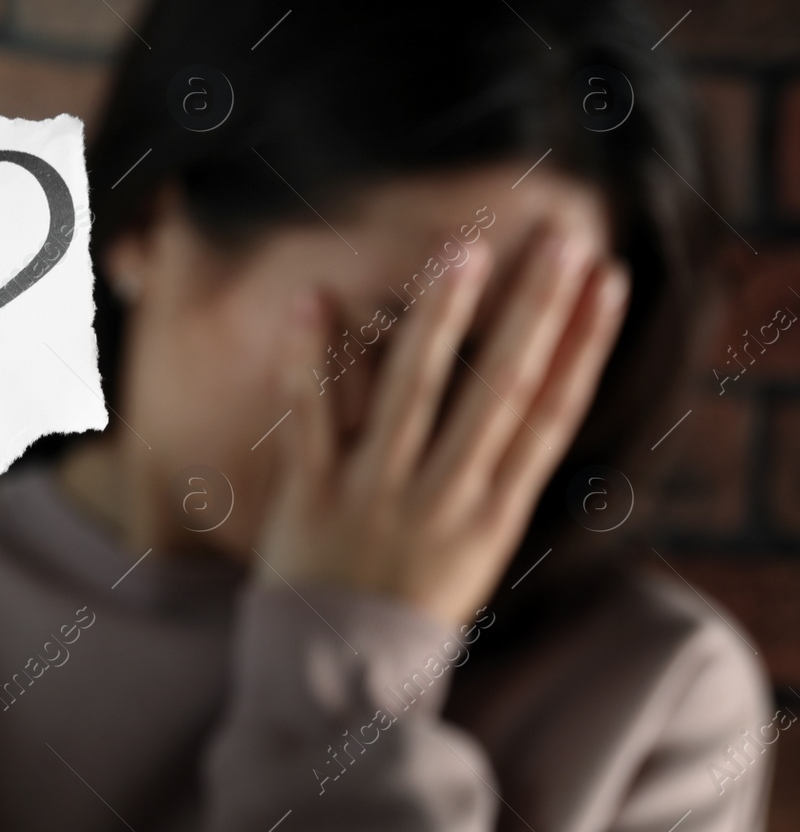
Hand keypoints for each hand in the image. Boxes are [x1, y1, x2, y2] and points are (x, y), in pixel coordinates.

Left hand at [255, 226, 629, 624]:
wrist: (339, 677)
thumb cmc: (410, 598)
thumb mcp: (474, 543)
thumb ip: (489, 468)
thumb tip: (521, 382)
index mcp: (494, 512)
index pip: (550, 411)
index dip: (583, 342)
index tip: (606, 279)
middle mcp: (445, 499)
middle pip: (500, 390)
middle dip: (534, 310)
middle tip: (560, 239)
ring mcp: (377, 496)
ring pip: (414, 393)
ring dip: (440, 318)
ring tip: (464, 253)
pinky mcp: (311, 498)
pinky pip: (310, 416)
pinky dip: (311, 356)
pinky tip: (316, 297)